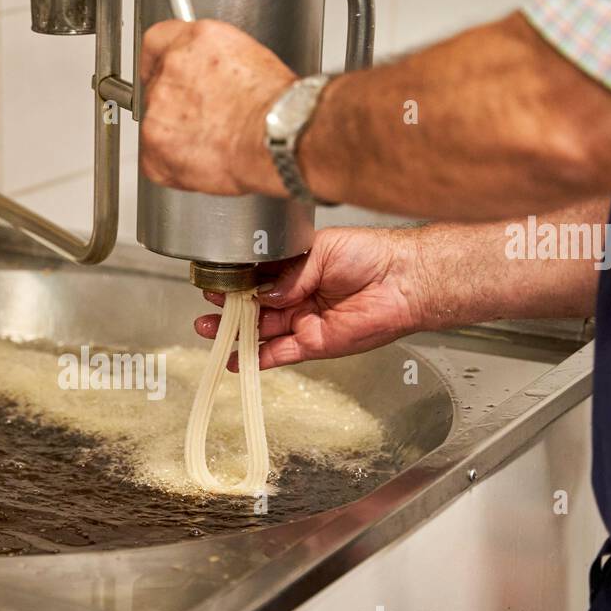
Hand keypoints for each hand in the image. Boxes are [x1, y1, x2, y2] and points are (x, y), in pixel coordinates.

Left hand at [138, 19, 294, 197]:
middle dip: (175, 106)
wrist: (278, 136)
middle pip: (155, 86)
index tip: (162, 74)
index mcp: (195, 40)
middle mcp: (171, 68)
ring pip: (154, 124)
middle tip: (203, 122)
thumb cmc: (277, 106)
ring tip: (211, 144)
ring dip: (175, 136)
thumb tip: (207, 78)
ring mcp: (157, 108)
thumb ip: (213, 64)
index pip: (156, 42)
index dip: (160, 63)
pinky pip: (154, 160)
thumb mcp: (248, 60)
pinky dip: (173, 167)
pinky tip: (202, 161)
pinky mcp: (153, 146)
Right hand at [194, 227, 429, 369]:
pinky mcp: (313, 343)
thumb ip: (288, 274)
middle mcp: (297, 295)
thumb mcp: (321, 252)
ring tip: (208, 331)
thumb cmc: (371, 255)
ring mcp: (303, 321)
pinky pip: (279, 353)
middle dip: (227, 308)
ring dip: (235, 332)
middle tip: (206, 309)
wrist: (404, 280)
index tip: (215, 280)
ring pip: (261, 330)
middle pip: (254, 306)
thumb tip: (262, 292)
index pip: (258, 276)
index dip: (236, 280)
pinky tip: (236, 358)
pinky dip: (256, 357)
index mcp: (297, 268)